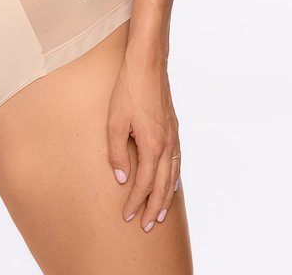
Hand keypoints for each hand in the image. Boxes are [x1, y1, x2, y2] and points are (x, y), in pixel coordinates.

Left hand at [106, 53, 181, 231]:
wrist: (147, 65)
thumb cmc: (128, 90)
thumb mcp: (114, 122)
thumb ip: (117, 153)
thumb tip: (123, 178)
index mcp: (152, 146)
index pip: (143, 184)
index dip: (135, 202)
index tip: (128, 216)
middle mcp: (166, 145)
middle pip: (162, 186)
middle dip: (155, 209)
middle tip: (148, 227)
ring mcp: (173, 137)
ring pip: (173, 176)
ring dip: (166, 197)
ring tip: (161, 214)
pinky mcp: (173, 128)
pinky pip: (177, 162)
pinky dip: (174, 179)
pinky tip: (170, 183)